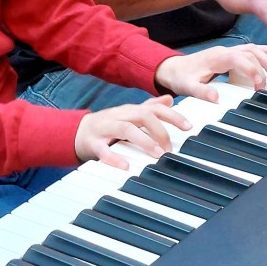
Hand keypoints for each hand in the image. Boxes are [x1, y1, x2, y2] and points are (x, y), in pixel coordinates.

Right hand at [74, 95, 191, 169]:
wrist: (78, 131)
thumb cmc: (109, 125)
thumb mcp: (130, 115)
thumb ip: (150, 107)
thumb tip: (170, 99)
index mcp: (130, 110)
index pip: (154, 109)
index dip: (172, 116)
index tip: (188, 126)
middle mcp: (120, 116)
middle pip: (142, 115)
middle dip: (159, 130)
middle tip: (170, 148)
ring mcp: (106, 128)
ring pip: (126, 129)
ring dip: (144, 141)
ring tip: (157, 154)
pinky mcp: (93, 143)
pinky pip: (103, 150)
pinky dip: (115, 158)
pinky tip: (126, 166)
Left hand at [155, 43, 266, 100]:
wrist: (172, 68)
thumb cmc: (181, 77)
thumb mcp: (188, 87)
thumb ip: (201, 92)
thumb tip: (216, 98)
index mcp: (217, 58)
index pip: (241, 59)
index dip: (252, 70)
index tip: (259, 86)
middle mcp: (224, 51)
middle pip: (250, 52)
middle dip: (264, 65)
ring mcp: (226, 51)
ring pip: (251, 49)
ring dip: (265, 58)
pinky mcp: (227, 54)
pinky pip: (248, 49)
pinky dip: (262, 50)